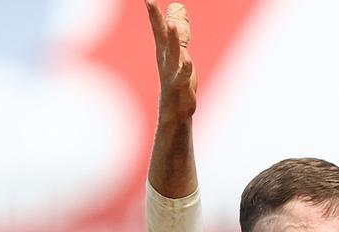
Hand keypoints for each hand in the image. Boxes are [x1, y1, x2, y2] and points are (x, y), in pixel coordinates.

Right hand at [145, 0, 196, 123]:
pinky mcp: (181, 89)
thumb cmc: (177, 81)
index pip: (158, 28)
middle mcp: (165, 61)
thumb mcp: (178, 54)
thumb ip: (179, 32)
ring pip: (172, 54)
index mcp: (164, 52)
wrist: (174, 115)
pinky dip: (185, 69)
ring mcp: (172, 74)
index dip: (153, 13)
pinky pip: (183, 78)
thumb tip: (176, 9)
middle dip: (156, 19)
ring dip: (172, 40)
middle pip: (161, 36)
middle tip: (150, 2)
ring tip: (172, 26)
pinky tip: (188, 61)